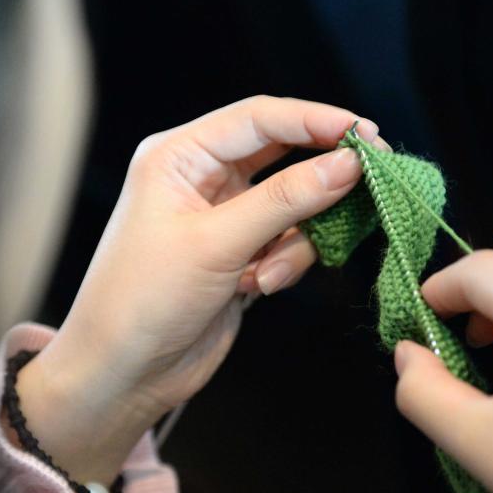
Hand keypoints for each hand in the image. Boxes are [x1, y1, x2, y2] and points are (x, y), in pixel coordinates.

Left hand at [15, 96, 378, 483]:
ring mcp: (223, 217)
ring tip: (268, 275)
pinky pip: (288, 240)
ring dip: (296, 239)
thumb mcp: (217, 243)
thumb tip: (347, 164)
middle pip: (282, 155)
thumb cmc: (144, 300)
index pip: (258, 118)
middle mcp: (202, 178)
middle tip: (369, 177)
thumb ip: (286, 200)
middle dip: (319, 173)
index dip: (315, 120)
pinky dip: (286, 262)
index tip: (364, 133)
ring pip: (293, 204)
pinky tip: (258, 288)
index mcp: (180, 155)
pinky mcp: (240, 253)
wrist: (124, 374)